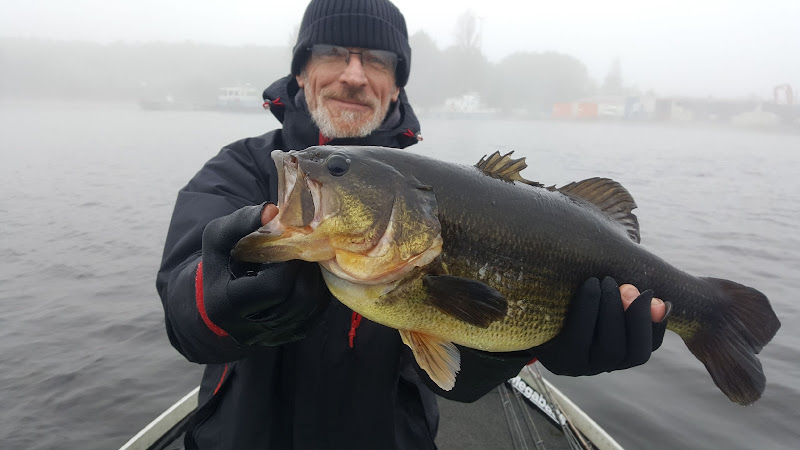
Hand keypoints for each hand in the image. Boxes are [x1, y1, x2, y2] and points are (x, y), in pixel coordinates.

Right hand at [201, 203, 330, 345]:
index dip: (288, 262)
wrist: (217, 298)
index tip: (288, 244)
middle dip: (305, 269)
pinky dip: (317, 290)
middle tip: (305, 248)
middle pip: (299, 298)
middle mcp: (249, 330)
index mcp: (226, 305)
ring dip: (314, 278)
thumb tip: (272, 211)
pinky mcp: (289, 336)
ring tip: (307, 258)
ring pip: (312, 306)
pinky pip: (316, 312)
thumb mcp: (218, 237)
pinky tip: (306, 273)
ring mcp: (272, 337)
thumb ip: (241, 221)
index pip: (274, 287)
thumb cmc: (220, 262)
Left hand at [532, 276, 670, 375]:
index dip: (655, 325)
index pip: (646, 348)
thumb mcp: (600, 295)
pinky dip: (588, 309)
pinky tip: (589, 287)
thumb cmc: (570, 298)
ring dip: (612, 310)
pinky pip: (579, 338)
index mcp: (617, 354)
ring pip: (610, 348)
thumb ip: (629, 296)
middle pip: (632, 353)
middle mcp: (601, 366)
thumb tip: (662, 301)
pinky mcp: (558, 360)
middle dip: (634, 315)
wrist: (525, 310)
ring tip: (605, 282)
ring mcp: (580, 368)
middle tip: (623, 284)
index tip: (656, 297)